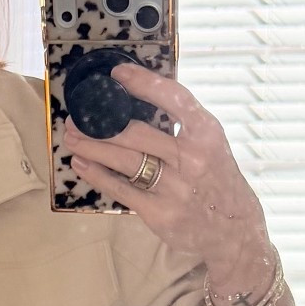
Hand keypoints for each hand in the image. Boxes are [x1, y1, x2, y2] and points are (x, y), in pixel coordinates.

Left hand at [61, 63, 270, 288]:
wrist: (233, 231)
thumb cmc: (216, 181)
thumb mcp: (211, 145)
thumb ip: (182, 125)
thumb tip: (136, 102)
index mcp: (207, 133)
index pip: (173, 97)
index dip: (143, 82)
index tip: (117, 74)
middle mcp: (192, 158)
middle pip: (135, 133)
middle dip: (99, 124)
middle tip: (76, 116)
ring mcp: (174, 188)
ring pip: (123, 160)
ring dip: (91, 146)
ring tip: (71, 137)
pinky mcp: (159, 213)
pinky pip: (121, 189)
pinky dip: (97, 174)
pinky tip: (82, 164)